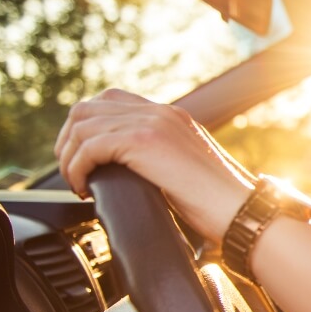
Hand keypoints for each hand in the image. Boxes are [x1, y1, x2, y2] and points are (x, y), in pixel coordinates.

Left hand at [54, 88, 253, 242]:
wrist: (242, 211)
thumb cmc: (220, 205)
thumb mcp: (187, 171)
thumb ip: (162, 160)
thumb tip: (131, 175)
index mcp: (171, 116)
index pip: (111, 100)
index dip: (86, 127)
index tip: (82, 158)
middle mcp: (161, 112)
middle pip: (88, 108)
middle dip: (68, 141)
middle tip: (72, 172)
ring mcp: (153, 122)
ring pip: (82, 125)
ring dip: (69, 157)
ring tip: (76, 183)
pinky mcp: (145, 141)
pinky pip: (89, 147)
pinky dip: (77, 168)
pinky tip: (83, 188)